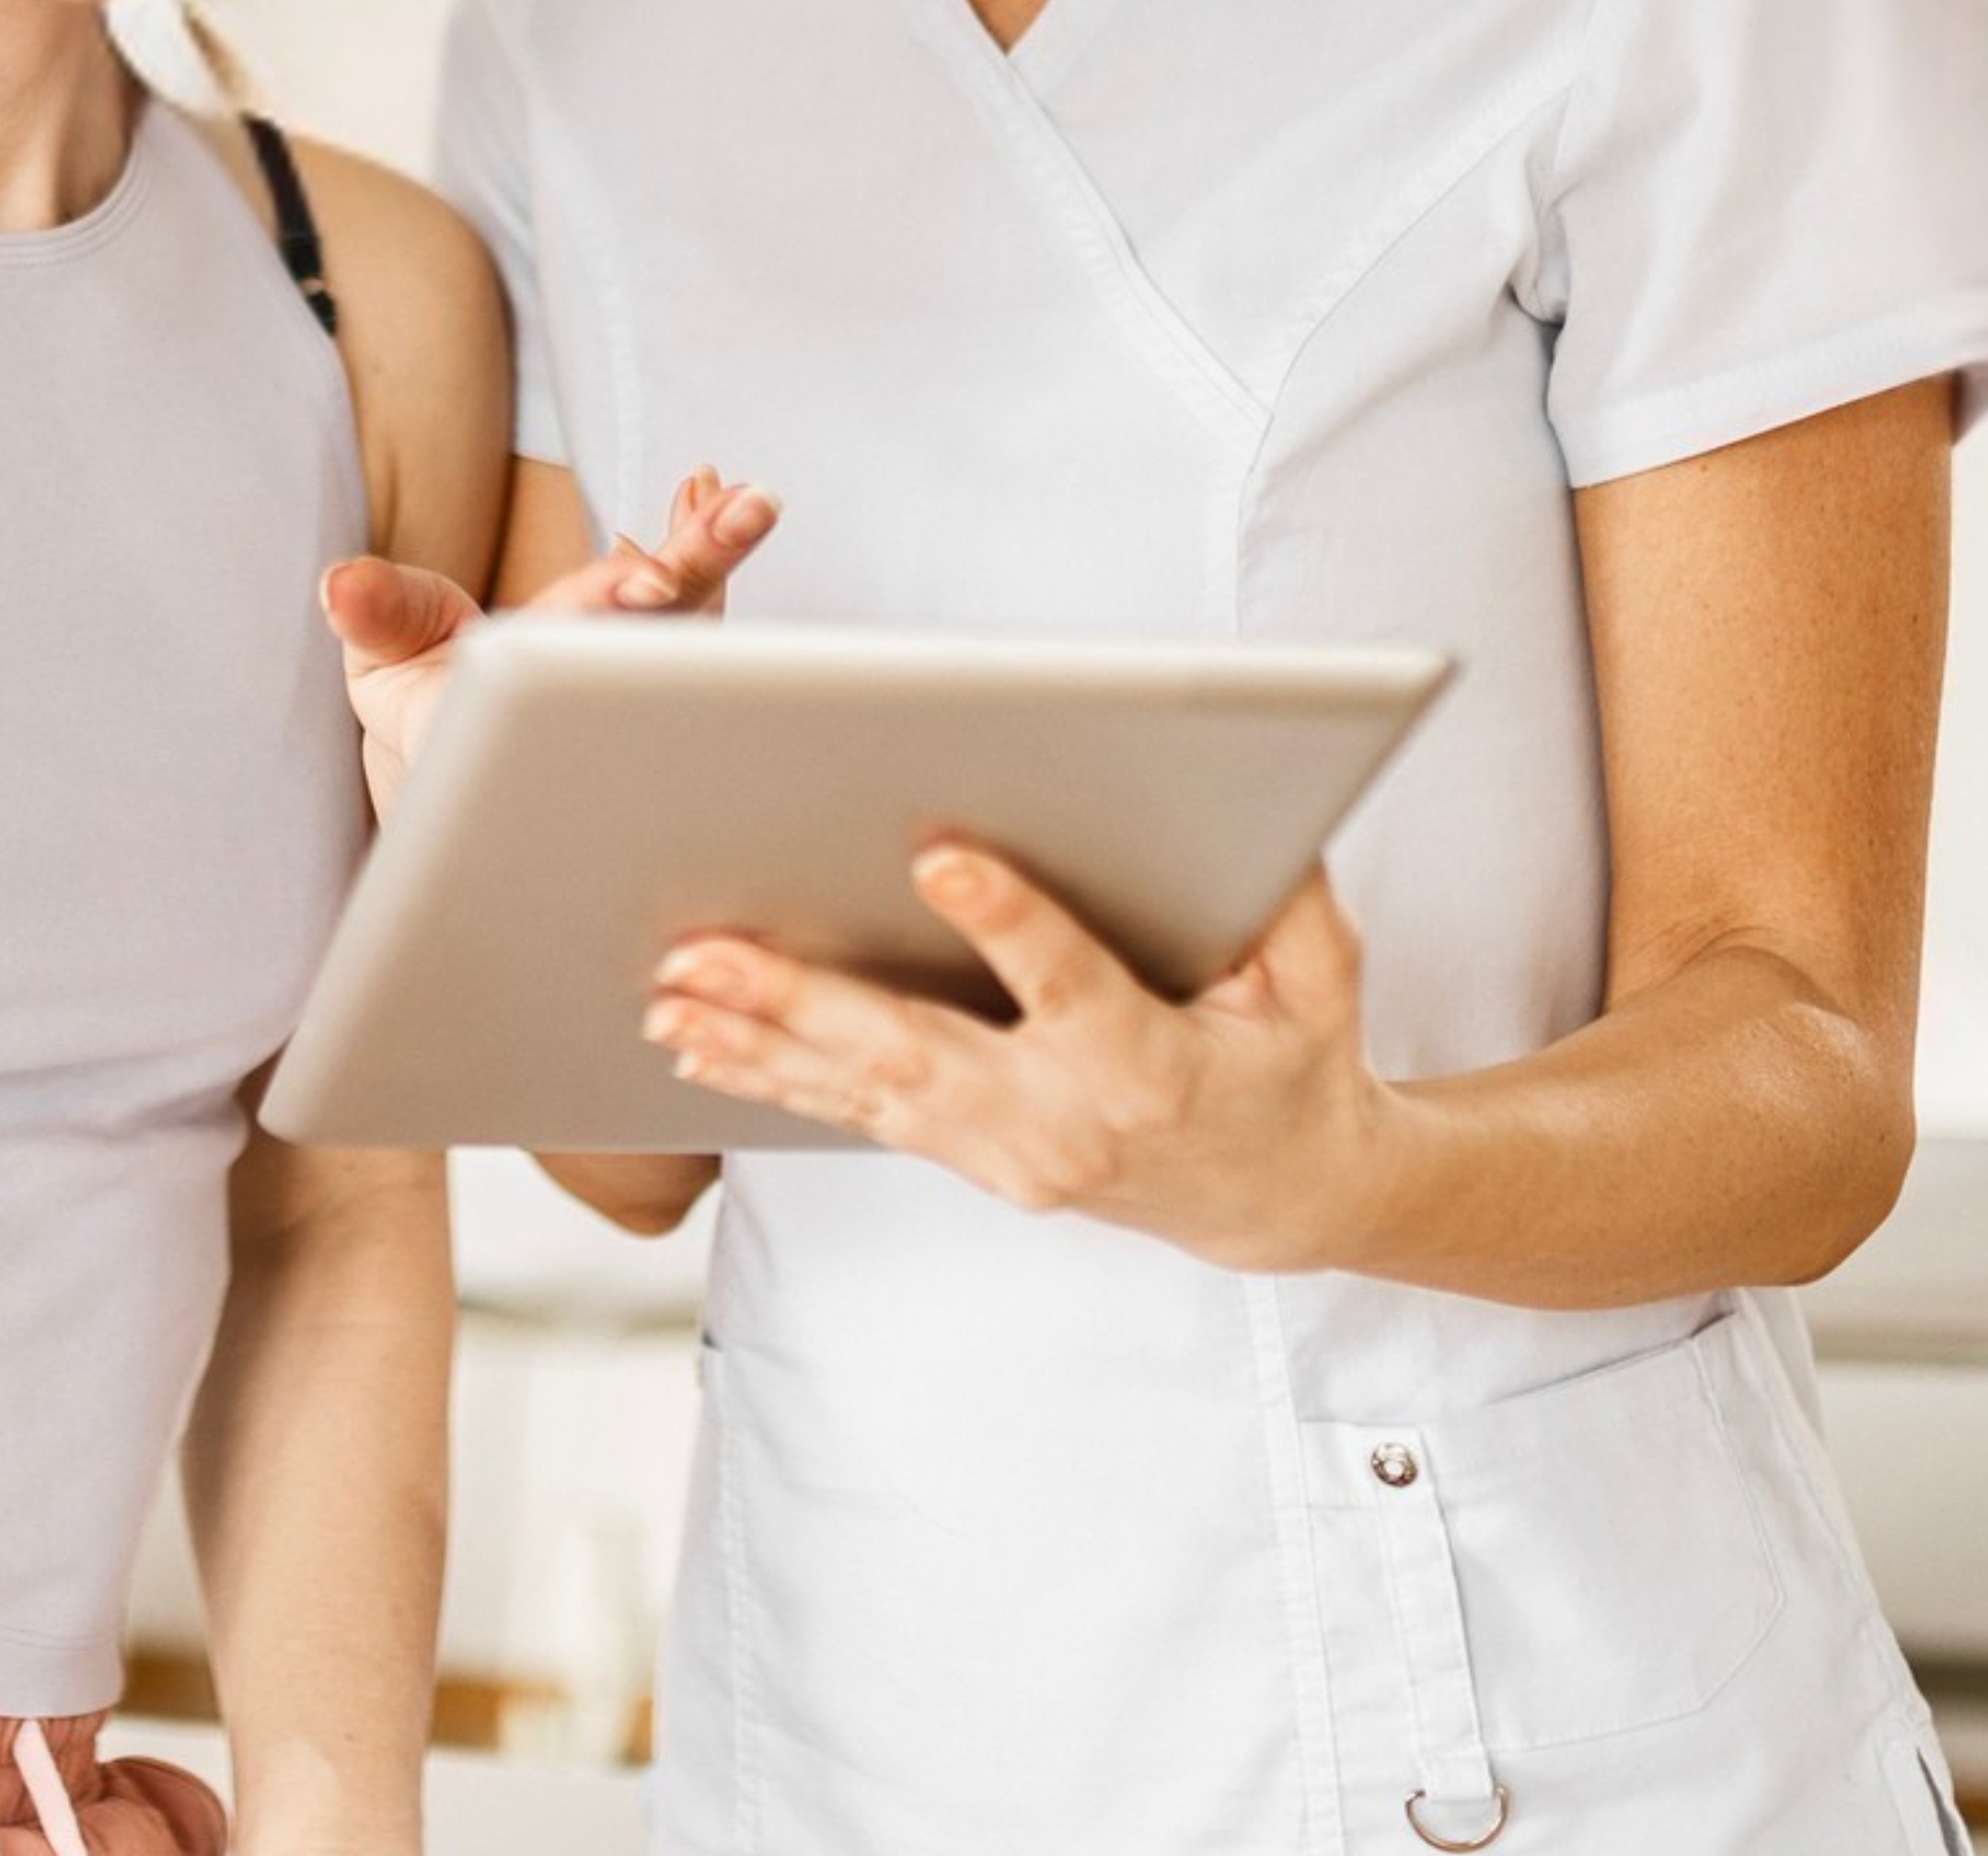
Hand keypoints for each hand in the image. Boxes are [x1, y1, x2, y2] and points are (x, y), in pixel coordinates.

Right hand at [317, 468, 773, 817]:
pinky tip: (711, 494)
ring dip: (717, 555)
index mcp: (519, 708)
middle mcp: (588, 702)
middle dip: (695, 570)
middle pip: (652, 639)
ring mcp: (626, 684)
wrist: (470, 760)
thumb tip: (344, 585)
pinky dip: (703, 552)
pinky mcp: (651, 658)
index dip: (605, 613)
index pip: (567, 657)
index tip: (649, 578)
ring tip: (746, 498)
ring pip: (688, 627)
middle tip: (743, 514)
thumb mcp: (383, 662)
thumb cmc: (430, 709)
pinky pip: (693, 610)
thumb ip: (375, 615)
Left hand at [643, 840, 1407, 1273]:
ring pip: (863, 1091)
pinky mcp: (972, 1160)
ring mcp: (1008, 1155)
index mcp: (1152, 1066)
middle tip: (705, 952)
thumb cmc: (1295, 1061)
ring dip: (757, 1040)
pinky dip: (773, 1078)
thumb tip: (1237, 788)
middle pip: (917, 1054)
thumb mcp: (1319, 974)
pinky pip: (857, 1116)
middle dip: (802, 1000)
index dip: (1008, 924)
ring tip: (668, 993)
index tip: (940, 857)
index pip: (1071, 985)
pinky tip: (695, 1045)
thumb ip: (1282, 893)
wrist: (1276, 1198)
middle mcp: (1063, 1123)